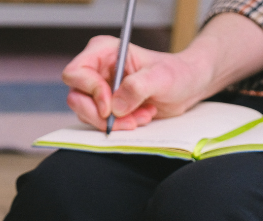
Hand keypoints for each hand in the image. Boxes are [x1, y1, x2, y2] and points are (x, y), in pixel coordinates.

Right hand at [62, 35, 200, 130]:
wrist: (186, 87)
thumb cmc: (176, 74)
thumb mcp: (161, 77)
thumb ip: (138, 87)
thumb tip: (115, 106)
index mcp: (103, 51)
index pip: (76, 73)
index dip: (90, 92)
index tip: (111, 107)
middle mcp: (96, 69)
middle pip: (76, 98)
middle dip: (101, 115)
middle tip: (128, 120)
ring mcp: (98, 89)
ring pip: (86, 114)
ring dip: (114, 122)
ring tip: (141, 116)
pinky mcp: (104, 106)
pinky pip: (99, 122)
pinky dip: (119, 126)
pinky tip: (139, 118)